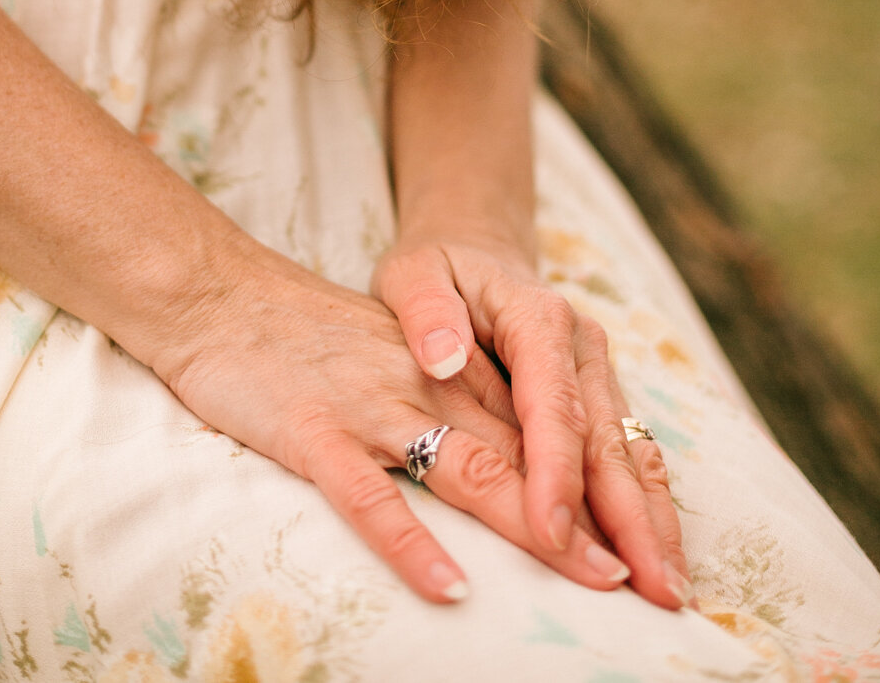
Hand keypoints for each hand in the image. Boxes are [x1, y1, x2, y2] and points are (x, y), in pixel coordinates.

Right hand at [152, 233, 641, 605]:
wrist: (223, 294)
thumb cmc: (315, 339)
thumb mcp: (405, 356)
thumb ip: (468, 402)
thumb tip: (533, 459)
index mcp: (458, 367)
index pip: (550, 424)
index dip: (608, 483)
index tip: (654, 543)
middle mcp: (431, 382)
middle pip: (531, 452)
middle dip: (600, 515)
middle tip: (656, 581)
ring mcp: (374, 405)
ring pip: (471, 466)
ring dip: (535, 521)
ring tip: (591, 574)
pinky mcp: (314, 431)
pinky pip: (369, 493)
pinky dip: (411, 539)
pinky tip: (448, 586)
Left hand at [372, 234, 695, 610]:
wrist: (474, 249)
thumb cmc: (436, 270)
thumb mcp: (413, 274)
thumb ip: (425, 310)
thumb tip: (442, 355)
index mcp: (537, 316)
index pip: (552, 401)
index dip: (556, 470)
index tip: (551, 530)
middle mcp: (580, 346)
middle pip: (607, 438)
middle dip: (629, 516)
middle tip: (648, 589)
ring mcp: (595, 373)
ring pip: (629, 452)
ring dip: (650, 521)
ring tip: (669, 591)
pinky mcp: (597, 397)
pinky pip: (627, 454)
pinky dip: (644, 507)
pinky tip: (655, 557)